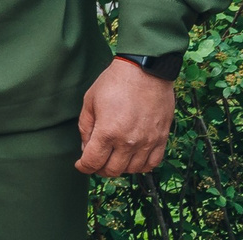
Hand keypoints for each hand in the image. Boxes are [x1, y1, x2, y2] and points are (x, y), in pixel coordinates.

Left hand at [78, 59, 175, 175]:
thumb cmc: (114, 83)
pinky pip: (152, 164)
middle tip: (96, 161)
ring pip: (132, 170)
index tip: (80, 165)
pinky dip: (141, 166)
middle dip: (100, 168)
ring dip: (120, 167)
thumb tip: (86, 148)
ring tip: (113, 158)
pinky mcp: (162, 139)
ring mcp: (148, 142)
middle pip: (112, 170)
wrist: (145, 72)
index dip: (84, 167)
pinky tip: (132, 158)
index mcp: (108, 132)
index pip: (93, 162)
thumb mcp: (90, 101)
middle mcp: (129, 142)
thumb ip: (86, 128)